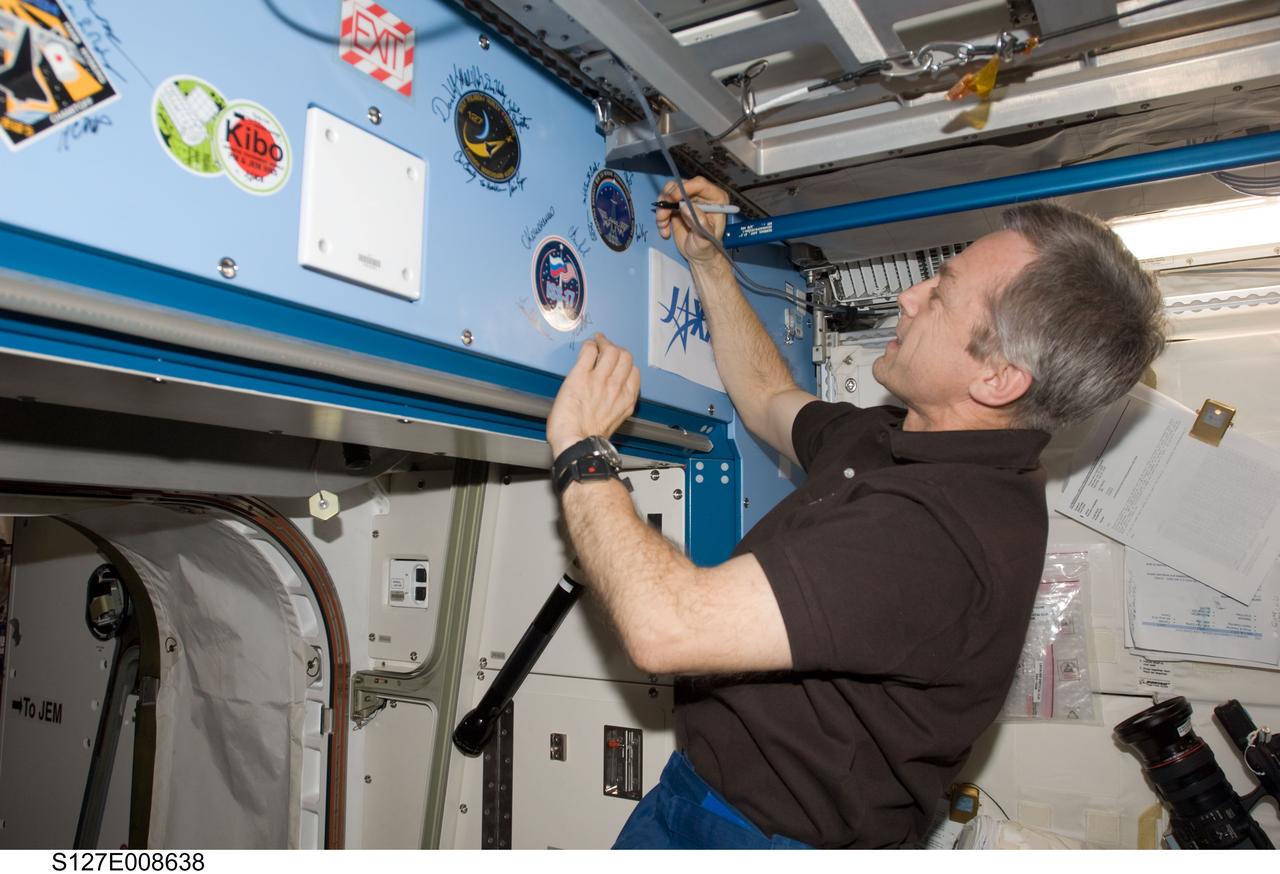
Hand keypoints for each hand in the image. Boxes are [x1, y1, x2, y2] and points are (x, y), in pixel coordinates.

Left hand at [547, 333, 640, 456]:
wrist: (574, 443)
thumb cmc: (588, 439)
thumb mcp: (613, 422)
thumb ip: (615, 405)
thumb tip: (609, 395)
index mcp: (626, 400)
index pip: (634, 372)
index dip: (626, 364)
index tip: (618, 362)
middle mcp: (616, 387)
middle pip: (625, 357)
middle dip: (617, 349)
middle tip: (607, 347)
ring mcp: (599, 380)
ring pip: (611, 350)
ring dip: (604, 342)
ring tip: (597, 342)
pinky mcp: (580, 376)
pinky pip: (589, 351)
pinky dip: (589, 346)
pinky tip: (587, 347)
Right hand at [654, 176, 728, 266]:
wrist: (699, 255)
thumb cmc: (707, 247)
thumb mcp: (705, 238)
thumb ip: (698, 222)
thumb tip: (685, 206)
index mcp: (715, 199)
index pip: (700, 184)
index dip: (685, 188)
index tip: (673, 198)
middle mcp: (701, 195)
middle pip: (680, 185)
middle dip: (668, 198)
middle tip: (664, 214)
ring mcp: (687, 200)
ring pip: (669, 192)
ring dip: (662, 209)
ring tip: (663, 225)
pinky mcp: (676, 206)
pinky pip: (663, 204)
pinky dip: (660, 217)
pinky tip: (665, 230)